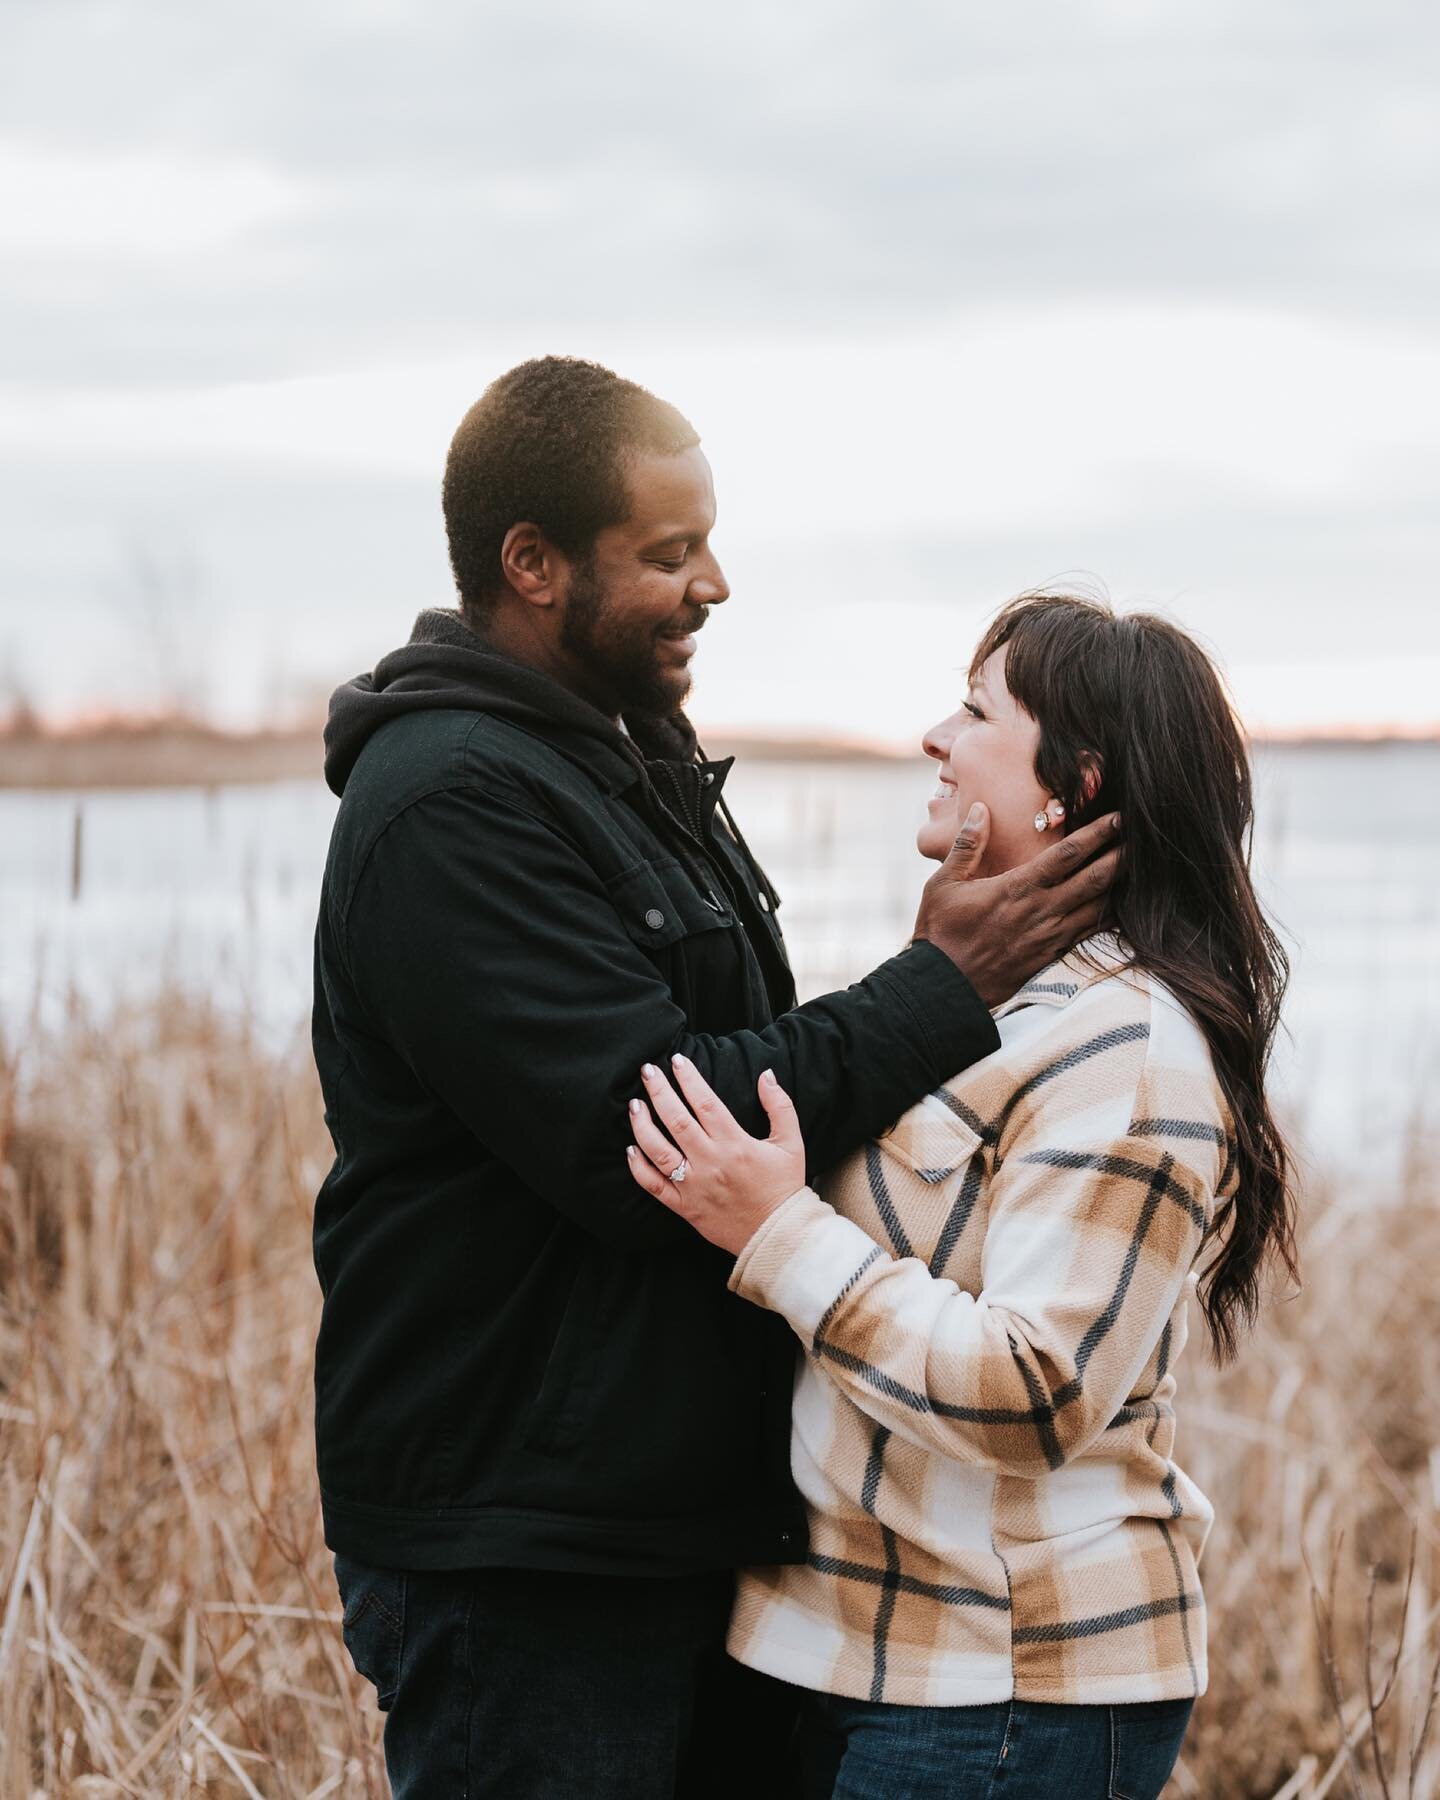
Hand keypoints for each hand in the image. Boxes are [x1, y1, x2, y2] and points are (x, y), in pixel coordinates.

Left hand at [626, 1056, 806, 1255]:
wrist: (778, 1233)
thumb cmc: (784, 1186)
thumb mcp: (791, 1142)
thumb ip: (779, 1106)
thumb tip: (765, 1074)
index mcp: (735, 1144)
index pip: (705, 1103)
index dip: (689, 1079)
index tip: (677, 1060)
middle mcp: (711, 1162)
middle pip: (677, 1120)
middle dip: (658, 1092)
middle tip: (646, 1071)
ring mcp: (695, 1186)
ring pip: (659, 1151)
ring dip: (643, 1126)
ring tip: (634, 1105)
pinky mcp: (685, 1207)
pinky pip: (655, 1186)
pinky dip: (639, 1168)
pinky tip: (631, 1150)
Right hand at [912, 804, 1122, 1007]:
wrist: (943, 987)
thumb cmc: (940, 933)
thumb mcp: (944, 883)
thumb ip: (967, 845)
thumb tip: (980, 809)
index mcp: (1017, 888)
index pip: (1067, 855)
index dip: (1096, 834)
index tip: (1117, 818)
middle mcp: (1040, 912)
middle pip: (1094, 880)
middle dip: (1120, 857)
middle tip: (1142, 840)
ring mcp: (1049, 937)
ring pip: (1097, 908)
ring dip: (1117, 888)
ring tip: (1136, 870)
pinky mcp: (1049, 957)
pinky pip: (1086, 935)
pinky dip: (1105, 919)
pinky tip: (1116, 909)